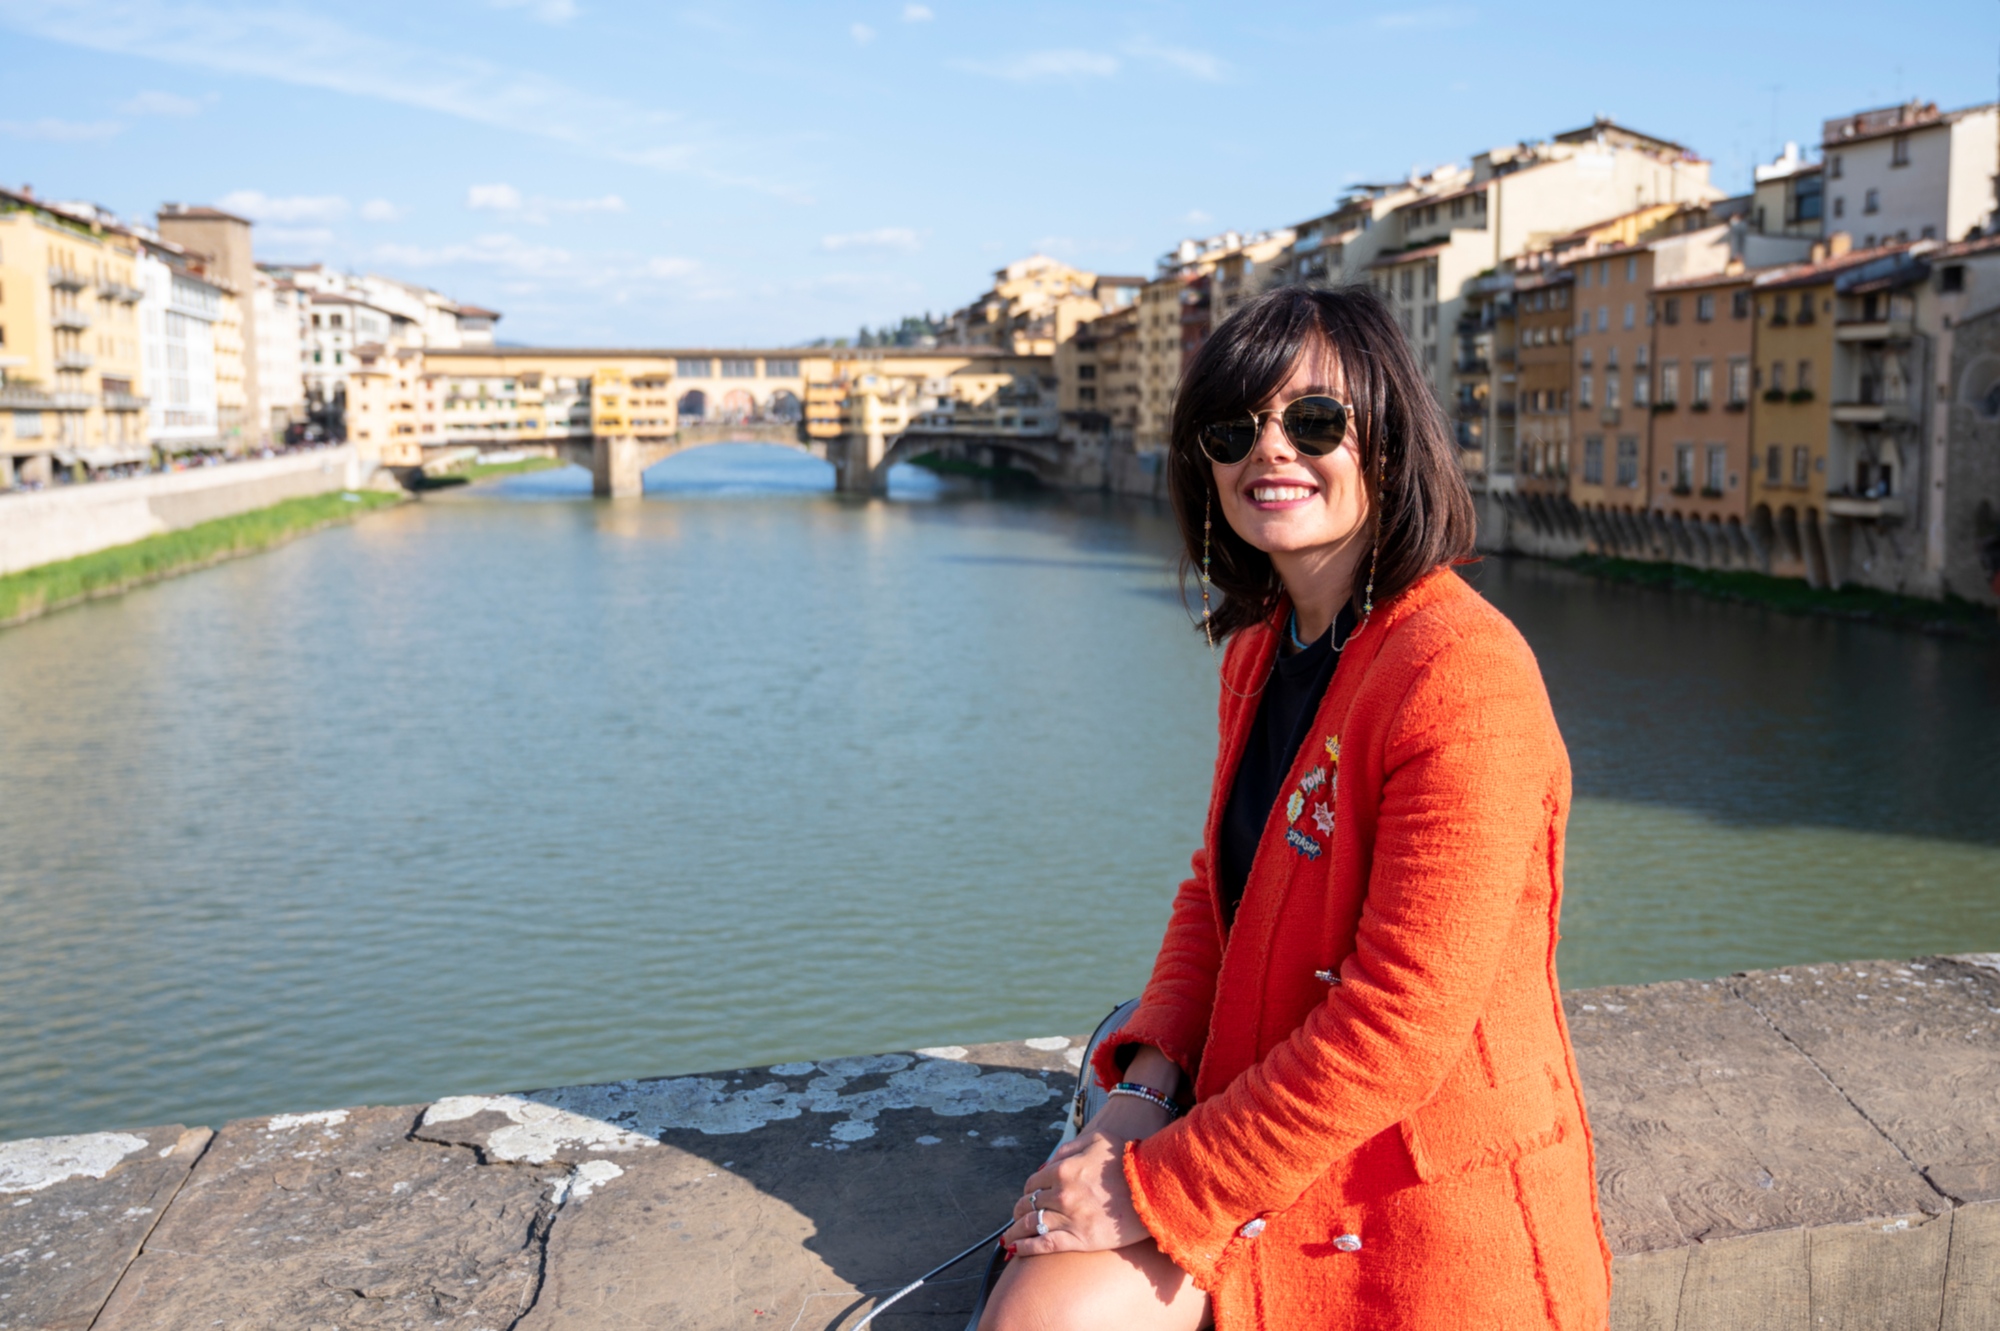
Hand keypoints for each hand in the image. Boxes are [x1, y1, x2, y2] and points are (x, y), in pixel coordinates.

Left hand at [1005, 1112, 1164, 1255]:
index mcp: (1064, 1169)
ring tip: (1009, 1238)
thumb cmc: (1129, 1161)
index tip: (1029, 1197)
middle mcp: (1062, 1194)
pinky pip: (1044, 1245)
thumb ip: (1069, 1148)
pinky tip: (1016, 1250)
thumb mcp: (1098, 1140)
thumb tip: (1049, 1162)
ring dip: (1016, 1231)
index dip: (1028, 1191)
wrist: (1155, 1189)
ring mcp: (1070, 1218)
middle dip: (1019, 1211)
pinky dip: (1025, 1248)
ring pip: (1031, 1226)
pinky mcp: (1081, 1240)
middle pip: (1027, 1205)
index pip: (1032, 1183)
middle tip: (1017, 1217)